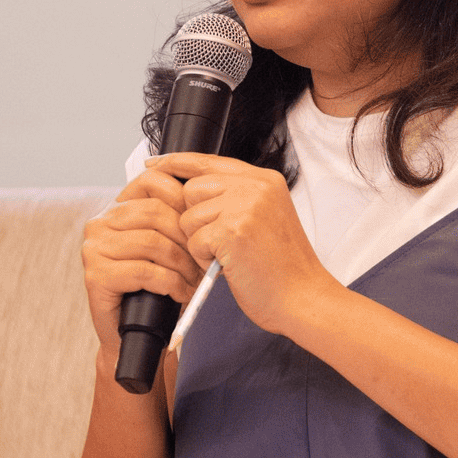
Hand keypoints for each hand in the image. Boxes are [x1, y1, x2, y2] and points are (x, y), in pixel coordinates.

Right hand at [80, 169, 203, 353]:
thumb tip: (204, 202)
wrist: (132, 335)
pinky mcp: (95, 276)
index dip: (182, 197)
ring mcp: (94, 249)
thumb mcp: (165, 246)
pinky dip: (170, 283)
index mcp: (116, 208)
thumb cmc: (153, 288)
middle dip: (187, 236)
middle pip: (155, 212)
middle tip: (205, 257)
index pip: (151, 182)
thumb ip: (174, 219)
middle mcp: (100, 223)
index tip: (202, 220)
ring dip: (182, 264)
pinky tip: (180, 292)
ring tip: (194, 279)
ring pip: (152, 242)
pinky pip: (144, 271)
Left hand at [149, 152, 337, 336]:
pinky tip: (227, 265)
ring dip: (199, 242)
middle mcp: (255, 185)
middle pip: (191, 189)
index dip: (177, 162)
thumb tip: (189, 190)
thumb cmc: (282, 267)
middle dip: (194, 219)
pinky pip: (194, 240)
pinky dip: (203, 259)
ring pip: (189, 217)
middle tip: (217, 242)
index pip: (208, 160)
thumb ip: (235, 197)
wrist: (303, 297)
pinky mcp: (233, 230)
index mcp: (264, 179)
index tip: (154, 165)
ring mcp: (245, 205)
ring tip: (228, 255)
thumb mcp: (264, 217)